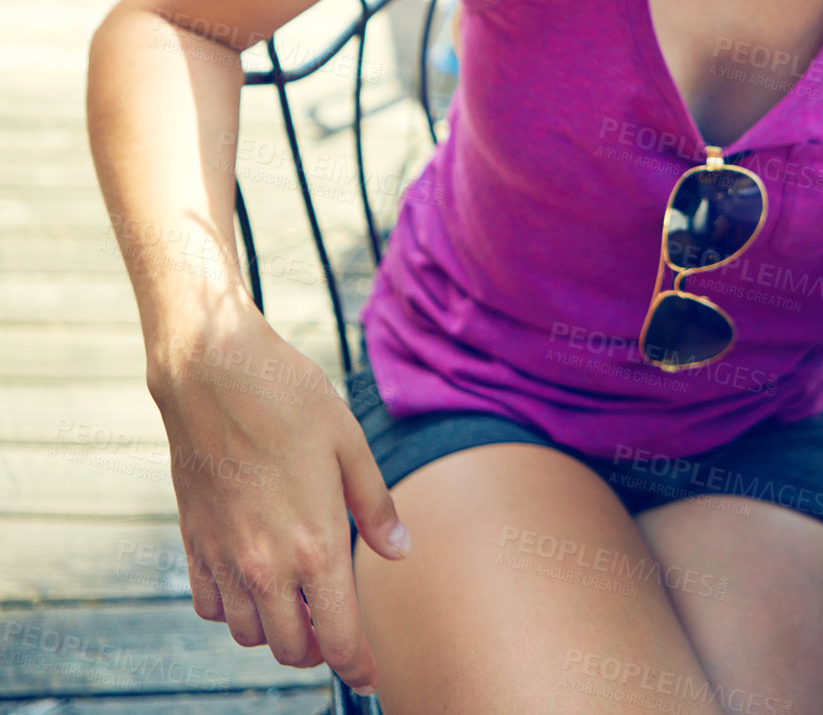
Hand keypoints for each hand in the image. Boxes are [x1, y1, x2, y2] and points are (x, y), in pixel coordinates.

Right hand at [149, 304, 408, 696]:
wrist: (213, 371)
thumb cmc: (288, 398)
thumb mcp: (349, 443)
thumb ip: (375, 505)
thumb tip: (400, 551)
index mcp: (315, 545)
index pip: (340, 638)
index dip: (359, 668)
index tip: (370, 679)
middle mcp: (266, 565)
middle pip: (292, 649)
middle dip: (319, 649)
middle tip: (335, 625)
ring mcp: (225, 558)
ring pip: (249, 635)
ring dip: (276, 629)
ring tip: (296, 598)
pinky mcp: (194, 543)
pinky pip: (211, 606)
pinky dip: (232, 608)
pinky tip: (251, 578)